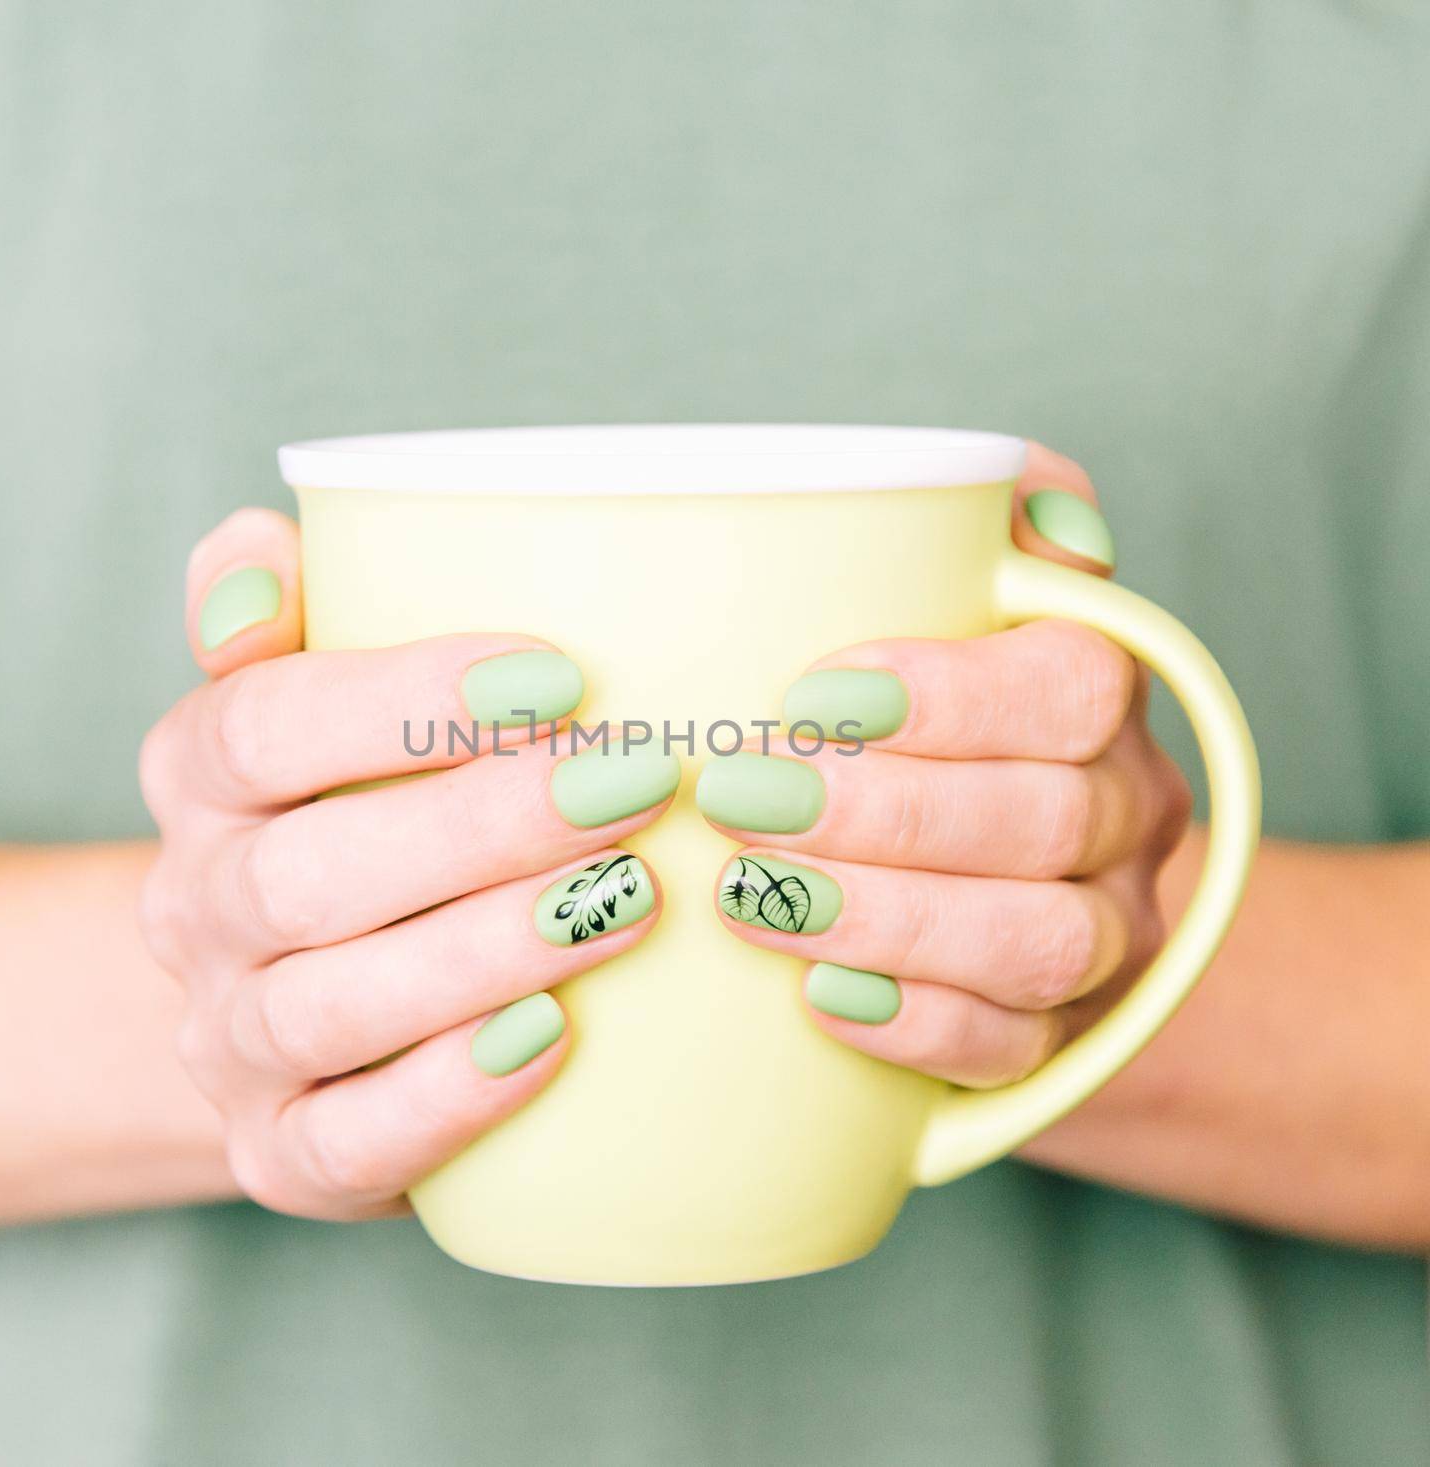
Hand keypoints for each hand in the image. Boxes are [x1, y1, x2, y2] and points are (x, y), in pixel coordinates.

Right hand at [139, 509, 675, 1218]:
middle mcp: (193, 908)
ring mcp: (227, 1041)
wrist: (296, 990)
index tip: (560, 676)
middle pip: (308, 874)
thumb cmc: (354, 806)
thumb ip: (289, 609)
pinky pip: (348, 1142)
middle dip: (482, 828)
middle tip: (636, 785)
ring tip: (629, 900)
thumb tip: (258, 549)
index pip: (264, 726)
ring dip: (488, 951)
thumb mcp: (316, 696)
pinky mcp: (278, 1150)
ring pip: (333, 1006)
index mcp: (196, 772)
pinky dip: (453, 1095)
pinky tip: (557, 1038)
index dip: (405, 701)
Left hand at [698, 444, 1191, 1086]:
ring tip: (752, 896)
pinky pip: (1016, 1050)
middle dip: (879, 816)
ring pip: (1039, 944)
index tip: (808, 699)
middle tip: (738, 799)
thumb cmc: (920, 711)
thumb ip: (977, 530)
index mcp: (1102, 694)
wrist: (980, 866)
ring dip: (887, 919)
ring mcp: (1109, 934)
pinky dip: (918, 1026)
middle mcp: (1128, 812)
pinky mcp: (1065, 1037)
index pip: (1067, 688)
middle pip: (1043, 822)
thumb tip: (1039, 516)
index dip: (947, 698)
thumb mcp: (950, 602)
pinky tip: (819, 996)